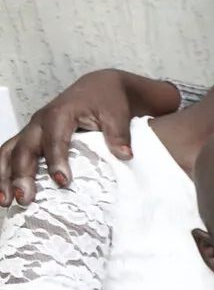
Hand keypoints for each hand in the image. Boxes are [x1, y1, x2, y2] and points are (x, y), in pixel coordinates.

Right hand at [1, 73, 138, 205]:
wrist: (98, 87)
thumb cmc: (107, 100)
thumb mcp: (117, 113)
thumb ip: (118, 134)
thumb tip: (124, 155)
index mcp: (60, 114)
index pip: (55, 139)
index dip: (56, 160)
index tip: (62, 182)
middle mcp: (39, 122)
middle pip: (24, 149)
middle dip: (22, 174)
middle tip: (25, 199)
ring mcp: (32, 130)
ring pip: (9, 152)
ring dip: (4, 177)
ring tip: (5, 202)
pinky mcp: (30, 137)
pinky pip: (10, 154)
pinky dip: (3, 172)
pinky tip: (4, 193)